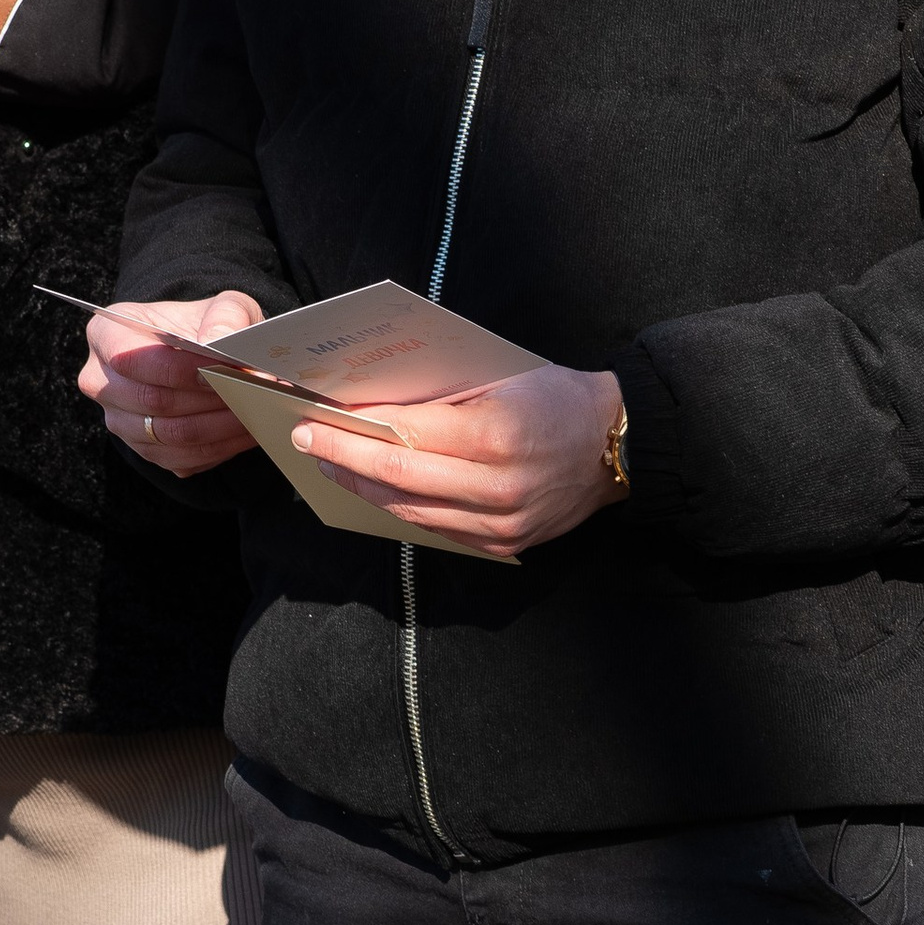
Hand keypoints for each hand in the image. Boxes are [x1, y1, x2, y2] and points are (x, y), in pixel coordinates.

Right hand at [81, 292, 265, 476]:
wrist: (200, 354)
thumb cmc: (204, 325)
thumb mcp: (221, 305)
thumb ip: (225, 315)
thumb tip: (219, 341)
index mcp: (105, 335)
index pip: (132, 358)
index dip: (179, 368)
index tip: (223, 367)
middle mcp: (101, 382)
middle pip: (153, 400)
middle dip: (208, 398)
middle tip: (251, 392)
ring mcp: (120, 422)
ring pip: (171, 435)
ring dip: (219, 426)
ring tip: (256, 410)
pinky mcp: (146, 451)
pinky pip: (183, 458)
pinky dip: (221, 447)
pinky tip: (248, 429)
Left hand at [292, 363, 625, 560]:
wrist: (615, 447)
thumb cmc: (557, 398)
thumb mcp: (502, 379)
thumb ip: (442, 396)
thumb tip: (375, 402)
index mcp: (495, 434)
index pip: (404, 434)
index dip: (354, 428)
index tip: (317, 417)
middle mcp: (496, 486)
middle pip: (398, 477)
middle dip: (344, 457)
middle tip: (308, 443)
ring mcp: (500, 523)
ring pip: (410, 511)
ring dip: (363, 488)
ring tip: (331, 466)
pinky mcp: (504, 545)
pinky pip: (437, 530)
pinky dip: (400, 509)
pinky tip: (375, 491)